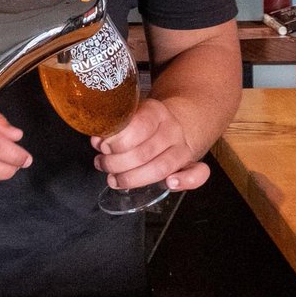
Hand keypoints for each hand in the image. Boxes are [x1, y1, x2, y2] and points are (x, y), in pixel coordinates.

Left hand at [90, 97, 209, 192]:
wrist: (175, 121)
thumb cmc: (144, 123)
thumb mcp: (130, 116)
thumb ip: (115, 128)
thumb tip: (97, 140)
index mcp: (156, 112)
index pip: (139, 126)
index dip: (118, 141)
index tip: (102, 146)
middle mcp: (172, 129)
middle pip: (145, 152)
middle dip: (117, 163)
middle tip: (102, 164)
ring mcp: (183, 148)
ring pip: (161, 168)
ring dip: (133, 178)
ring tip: (113, 179)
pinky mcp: (191, 164)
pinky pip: (198, 174)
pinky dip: (186, 181)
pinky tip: (169, 184)